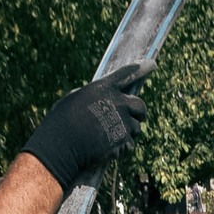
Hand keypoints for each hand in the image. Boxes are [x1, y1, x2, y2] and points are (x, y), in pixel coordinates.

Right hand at [21, 61, 151, 187]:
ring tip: (108, 137)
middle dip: (139, 113)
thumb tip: (102, 101)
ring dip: (127, 133)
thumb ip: (93, 97)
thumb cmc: (62, 122)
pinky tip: (106, 148)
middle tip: (134, 118)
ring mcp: (123, 121)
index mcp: (103, 88)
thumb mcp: (74, 99)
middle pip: (140, 106)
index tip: (152, 64)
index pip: (127, 74)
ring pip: (136, 127)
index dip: (141, 68)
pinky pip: (129, 144)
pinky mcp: (125, 140)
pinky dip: (121, 148)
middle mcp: (118, 102)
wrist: (61, 145)